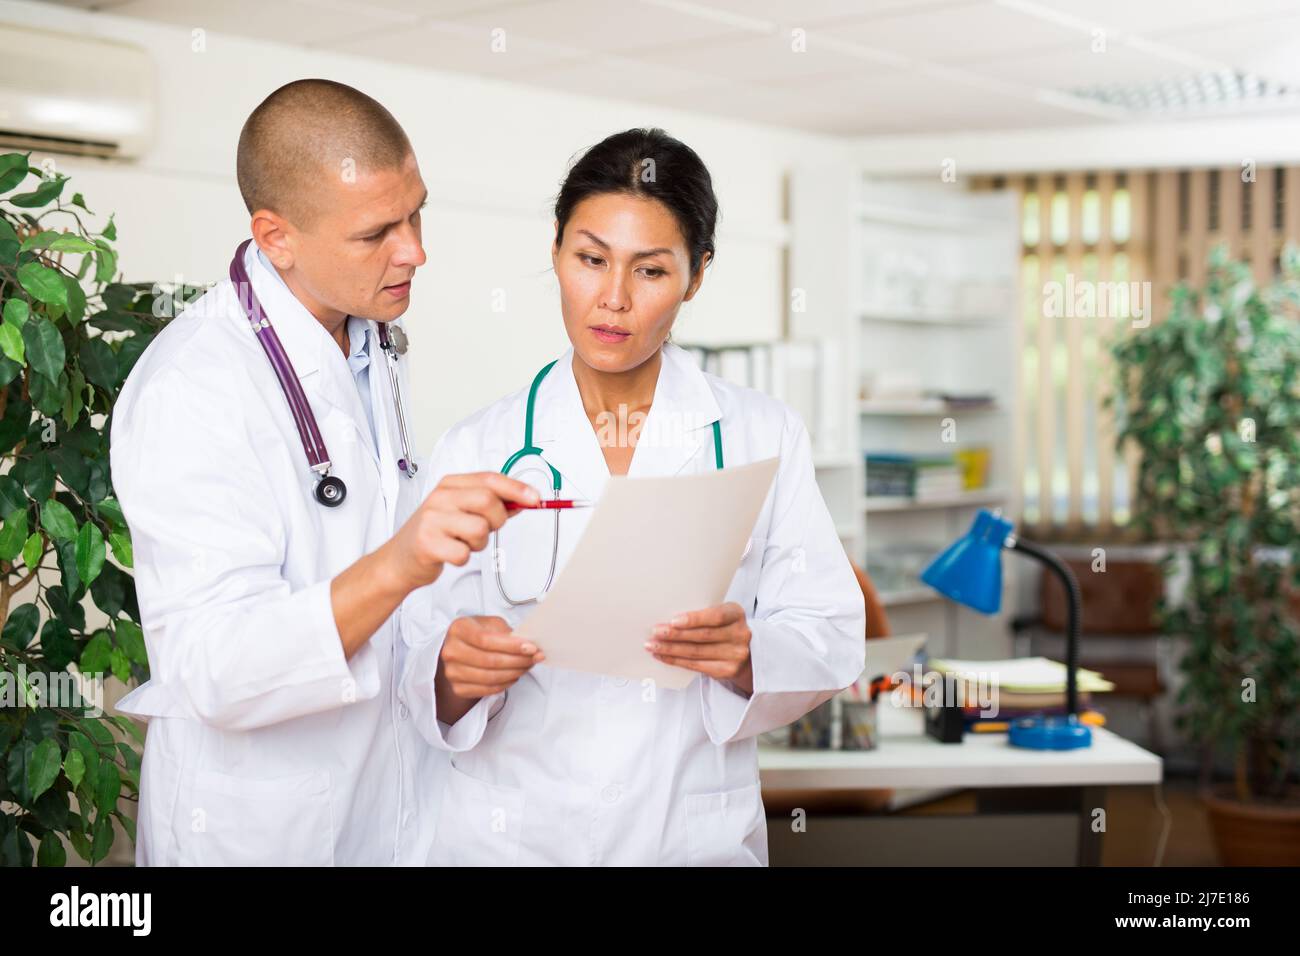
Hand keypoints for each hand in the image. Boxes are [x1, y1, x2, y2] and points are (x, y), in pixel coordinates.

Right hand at [386, 472, 538, 590]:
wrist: (400, 559)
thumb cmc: (435, 533)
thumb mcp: (461, 510)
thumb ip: (491, 503)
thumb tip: (525, 500)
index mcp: (450, 484)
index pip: (490, 479)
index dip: (516, 488)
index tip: (536, 499)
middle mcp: (440, 497)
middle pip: (488, 501)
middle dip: (497, 519)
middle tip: (487, 528)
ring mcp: (432, 519)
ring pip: (479, 529)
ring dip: (479, 543)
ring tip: (463, 542)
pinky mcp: (427, 543)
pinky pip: (464, 553)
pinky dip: (464, 558)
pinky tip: (451, 553)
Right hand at [439, 615, 543, 701]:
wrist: (459, 650)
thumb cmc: (477, 633)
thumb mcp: (490, 624)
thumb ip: (506, 632)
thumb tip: (528, 644)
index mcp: (458, 629)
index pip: (486, 640)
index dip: (511, 646)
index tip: (531, 647)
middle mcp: (451, 651)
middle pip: (490, 660)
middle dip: (518, 660)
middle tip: (535, 658)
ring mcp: (452, 672)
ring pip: (490, 677)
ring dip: (515, 672)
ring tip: (527, 666)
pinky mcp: (458, 688)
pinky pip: (488, 689)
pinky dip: (506, 683)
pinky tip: (515, 675)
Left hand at [646, 602, 752, 691]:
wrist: (747, 652)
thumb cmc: (725, 628)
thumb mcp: (721, 615)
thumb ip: (703, 615)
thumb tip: (669, 620)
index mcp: (736, 614)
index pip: (715, 616)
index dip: (694, 619)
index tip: (673, 621)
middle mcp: (739, 634)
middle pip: (702, 636)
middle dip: (675, 634)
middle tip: (656, 632)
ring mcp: (735, 655)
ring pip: (696, 652)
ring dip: (670, 649)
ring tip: (653, 645)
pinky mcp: (726, 670)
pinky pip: (695, 665)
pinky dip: (675, 660)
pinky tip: (662, 656)